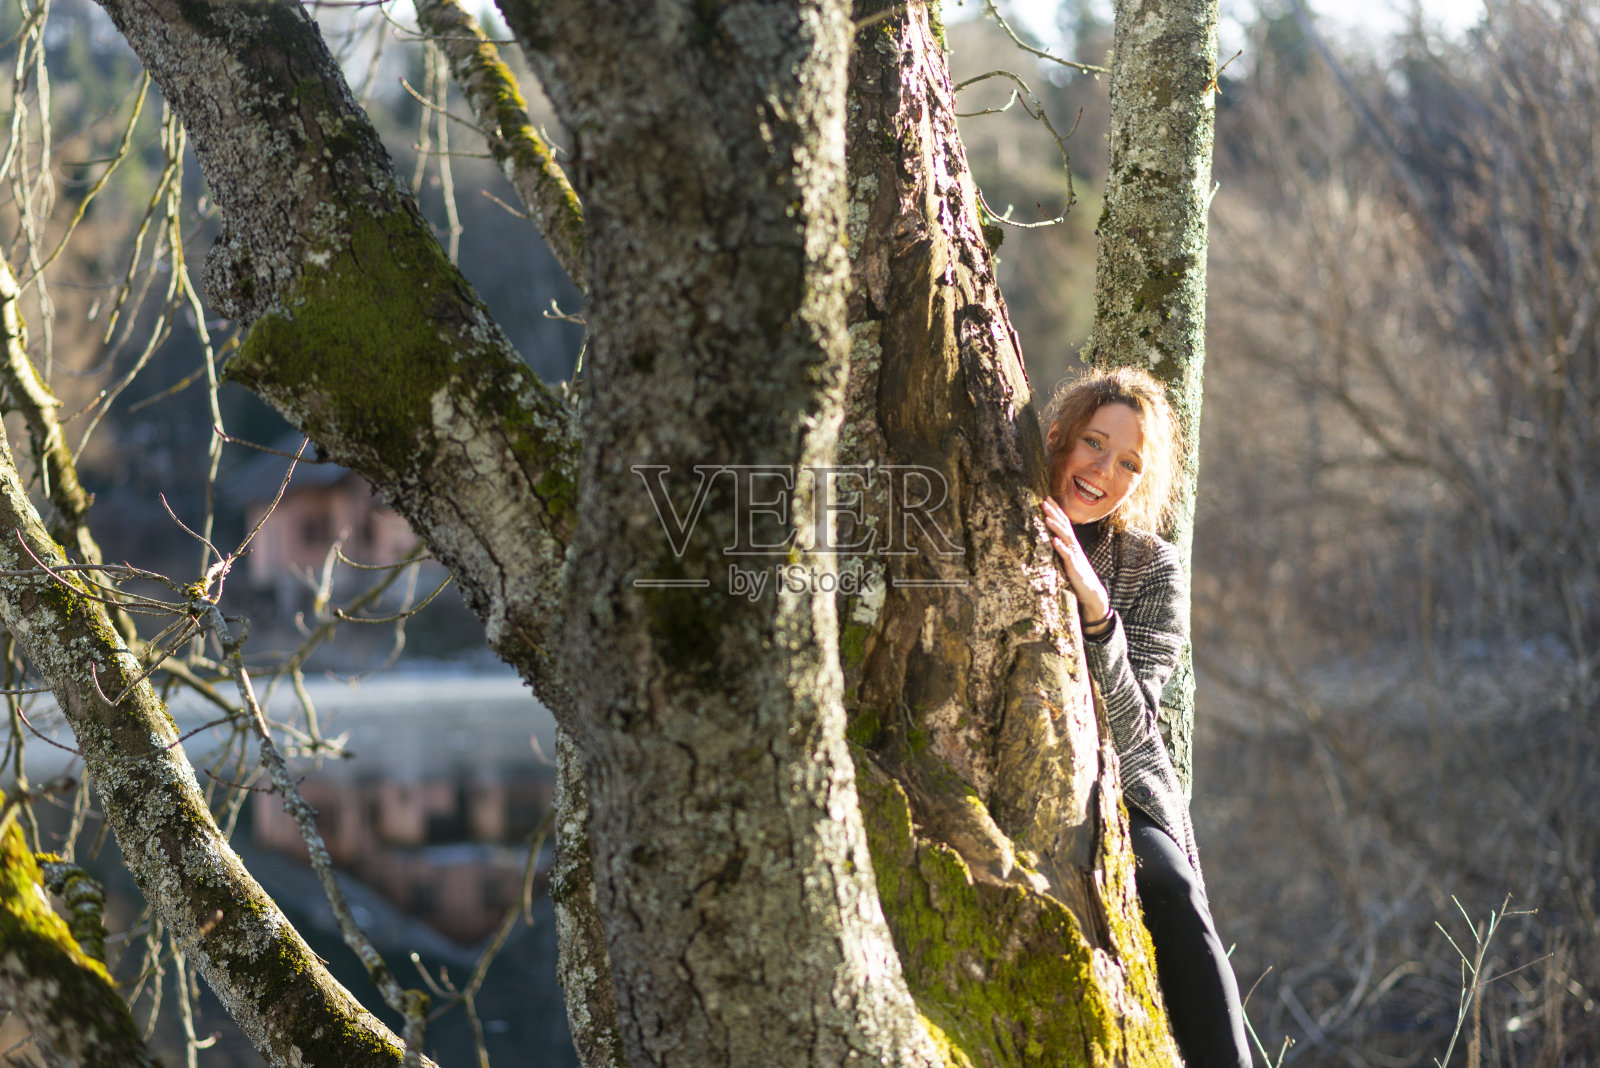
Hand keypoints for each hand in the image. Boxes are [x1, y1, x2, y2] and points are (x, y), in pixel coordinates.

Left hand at [1041, 497, 1109, 625]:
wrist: (1091, 592)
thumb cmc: (1078, 575)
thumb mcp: (1067, 559)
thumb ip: (1061, 548)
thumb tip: (1050, 537)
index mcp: (1071, 544)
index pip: (1064, 523)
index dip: (1056, 511)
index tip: (1047, 499)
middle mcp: (1074, 546)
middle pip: (1064, 526)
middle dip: (1054, 513)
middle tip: (1044, 501)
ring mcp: (1075, 556)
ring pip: (1065, 538)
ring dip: (1056, 527)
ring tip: (1047, 518)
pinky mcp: (1074, 567)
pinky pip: (1067, 556)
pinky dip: (1061, 548)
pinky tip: (1054, 541)